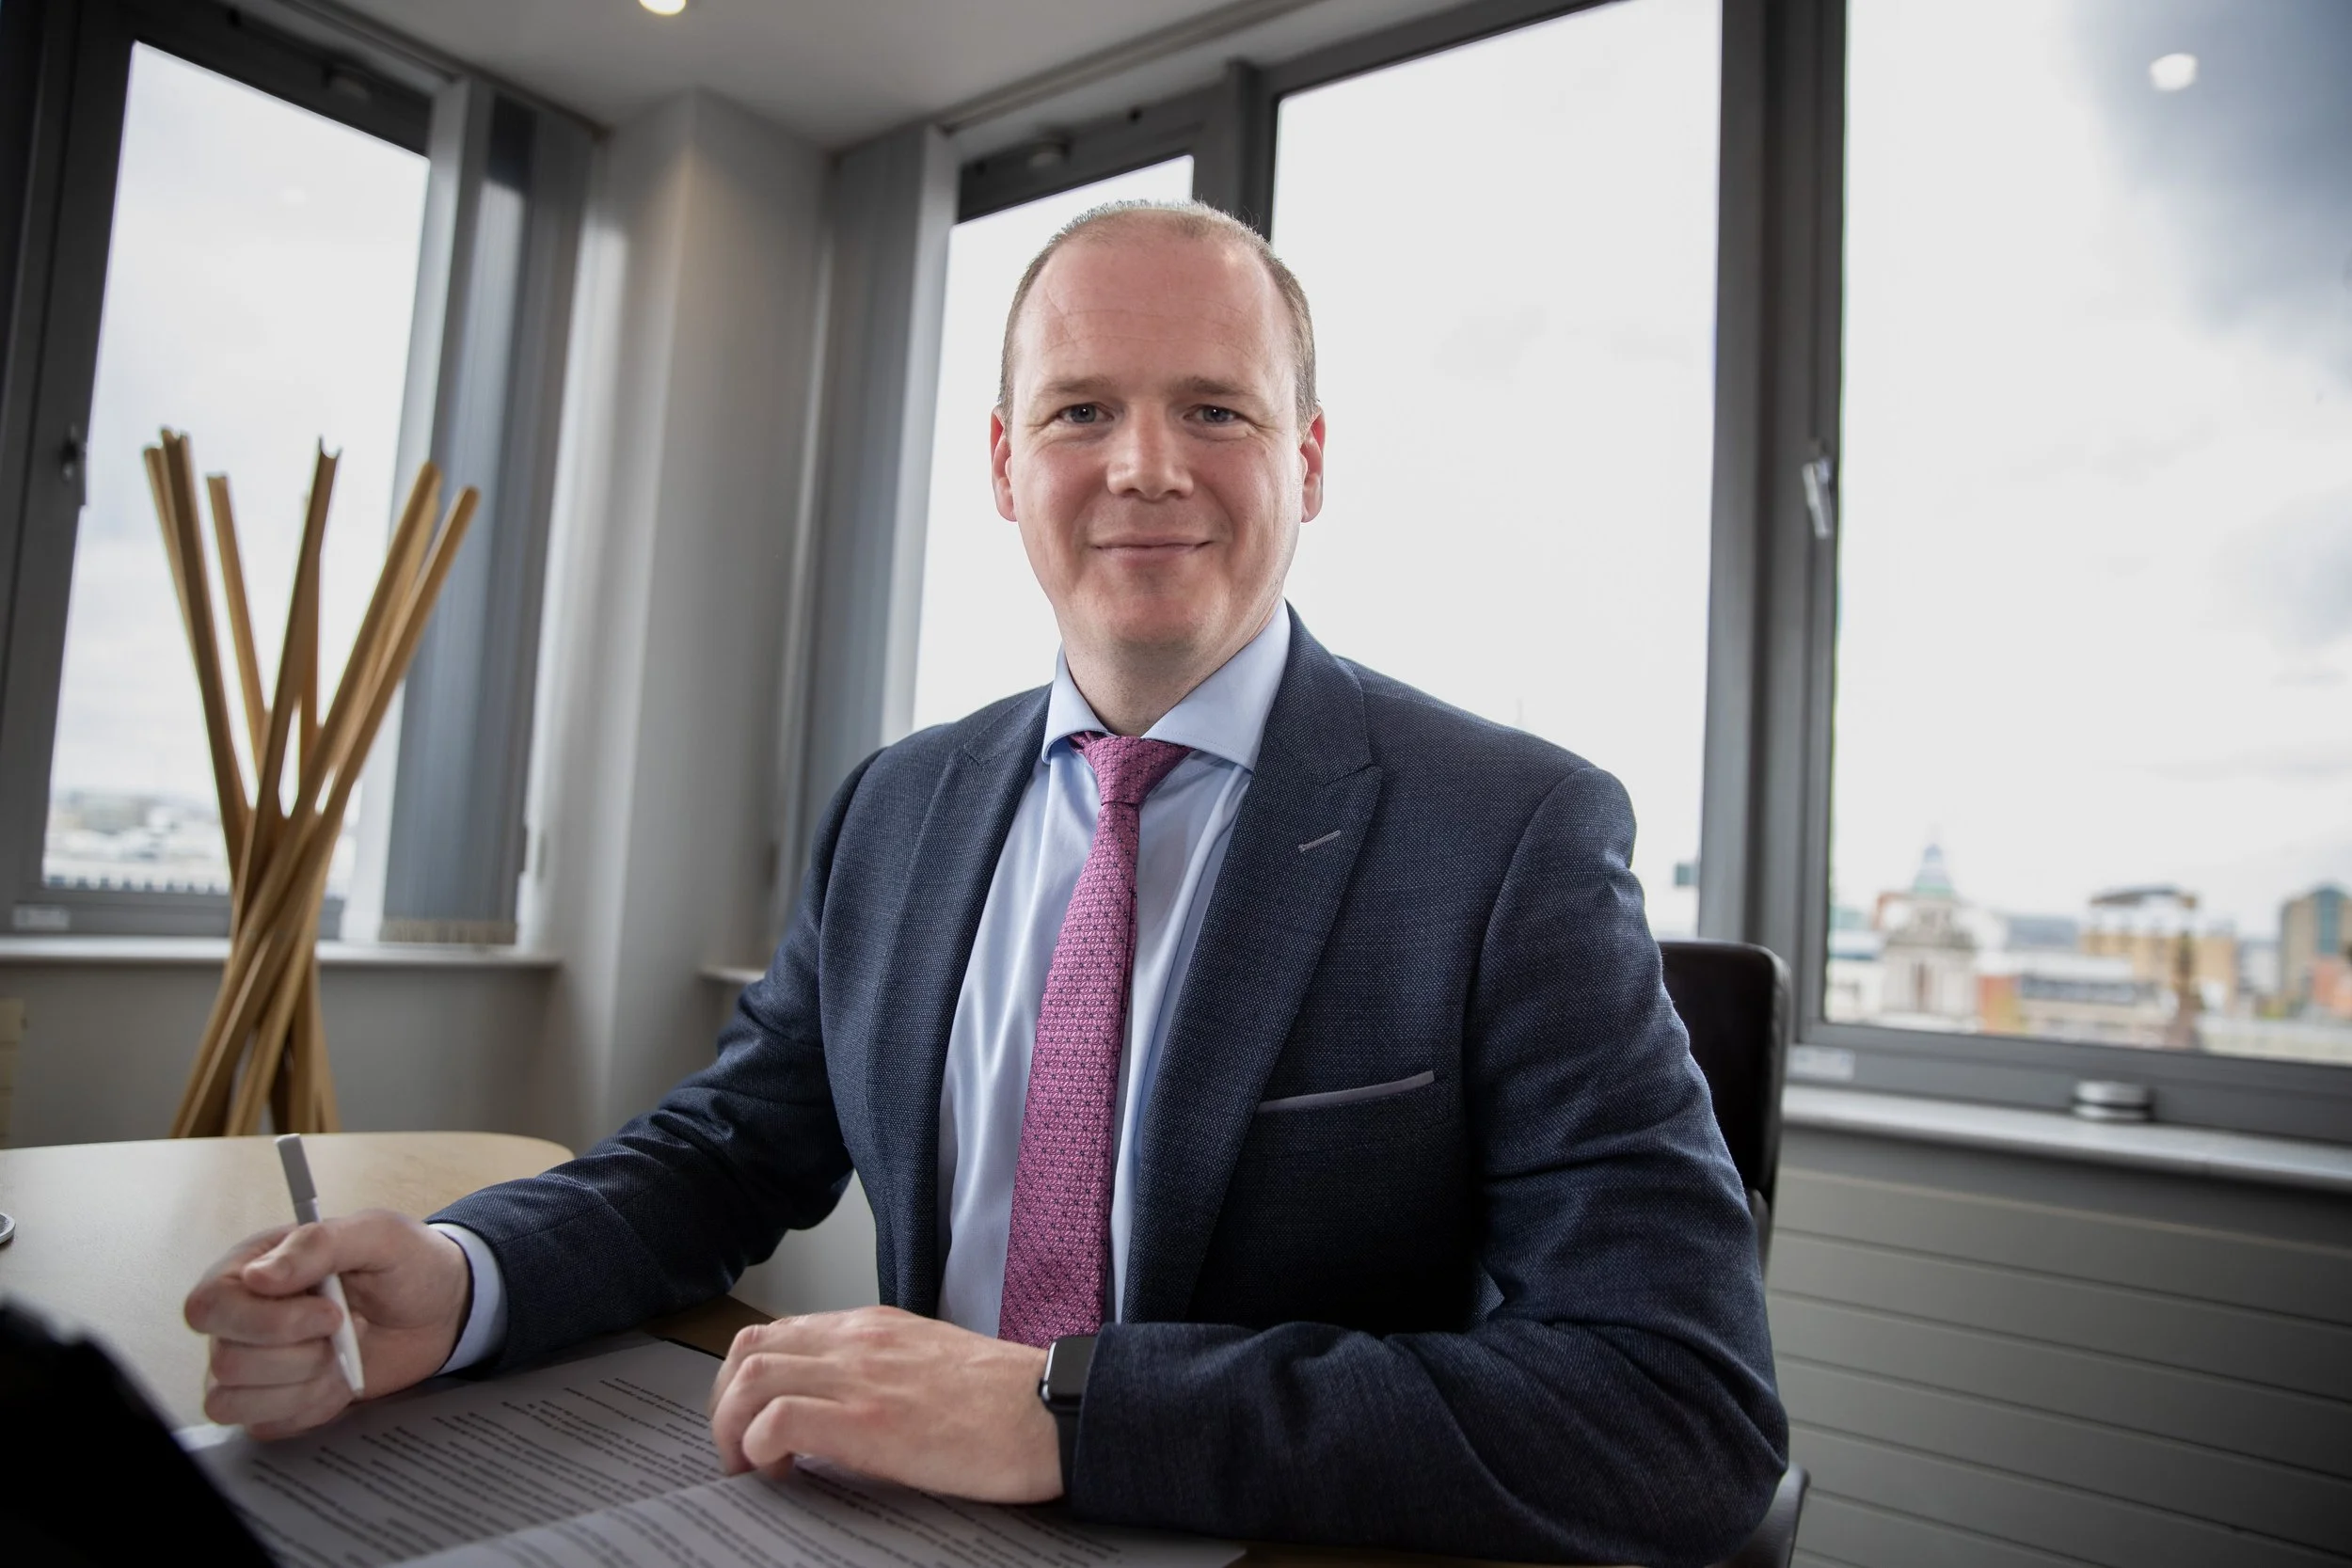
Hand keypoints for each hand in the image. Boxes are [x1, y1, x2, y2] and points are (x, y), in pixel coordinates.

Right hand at [182, 1210, 471, 1436]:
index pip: (209, 1306)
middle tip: (344, 1329)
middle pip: (226, 1359)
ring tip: (341, 1355)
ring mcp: (250, 1366)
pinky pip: (265, 1424)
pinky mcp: (270, 1404)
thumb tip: (257, 1277)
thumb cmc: (407, 1265)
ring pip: (235, 1400)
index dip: (266, 1320)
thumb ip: (318, 1244)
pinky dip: (311, 1407)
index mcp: (250, 1268)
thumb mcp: (378, 1235)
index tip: (330, 1312)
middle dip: (300, 1353)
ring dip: (305, 1382)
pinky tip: (338, 1379)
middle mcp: (240, 1319)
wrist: (441, 1312)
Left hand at [707, 1306, 1058, 1501]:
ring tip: (749, 1468)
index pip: (779, 1333)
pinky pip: (778, 1419)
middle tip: (736, 1452)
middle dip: (724, 1405)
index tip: (750, 1426)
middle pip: (748, 1349)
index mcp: (875, 1327)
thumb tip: (839, 1419)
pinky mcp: (869, 1420)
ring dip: (731, 1429)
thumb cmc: (1008, 1402)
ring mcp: (861, 1375)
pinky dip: (759, 1448)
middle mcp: (859, 1340)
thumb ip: (882, 1377)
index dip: (746, 1383)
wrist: (1054, 1410)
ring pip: (750, 1377)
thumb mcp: (932, 1369)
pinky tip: (781, 1473)